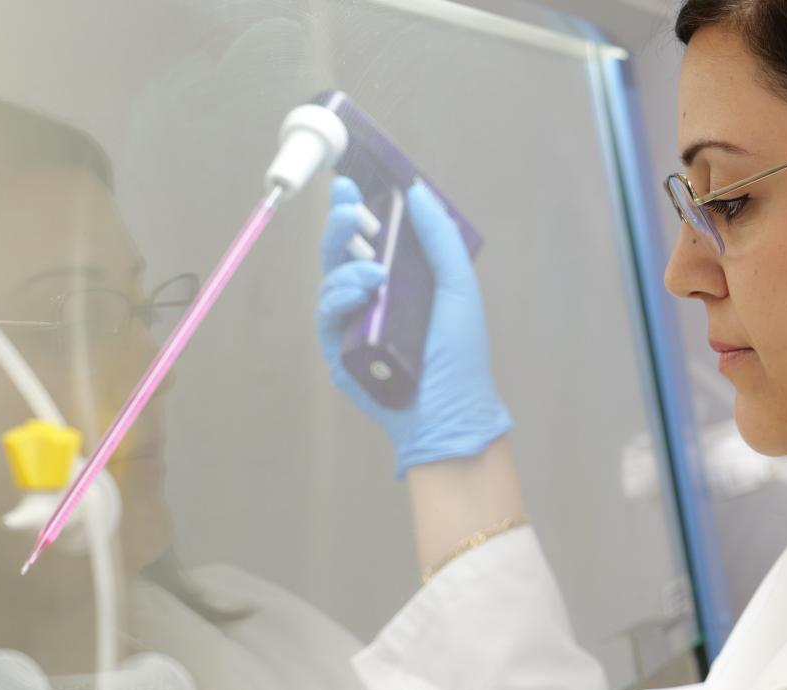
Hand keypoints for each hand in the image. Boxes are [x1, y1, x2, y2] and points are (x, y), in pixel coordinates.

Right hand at [317, 175, 511, 476]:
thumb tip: (418, 191)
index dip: (358, 209)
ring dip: (347, 266)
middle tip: (344, 204)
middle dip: (339, 225)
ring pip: (331, 281)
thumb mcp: (457, 286)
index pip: (371, 237)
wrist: (449, 411)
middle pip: (342, 253)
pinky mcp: (338, 352)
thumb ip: (438, 238)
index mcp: (400, 280)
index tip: (351, 181)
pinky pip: (327, 315)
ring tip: (373, 273)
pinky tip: (362, 293)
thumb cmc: (459, 353)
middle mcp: (373, 299)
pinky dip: (340, 297)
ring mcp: (353, 325)